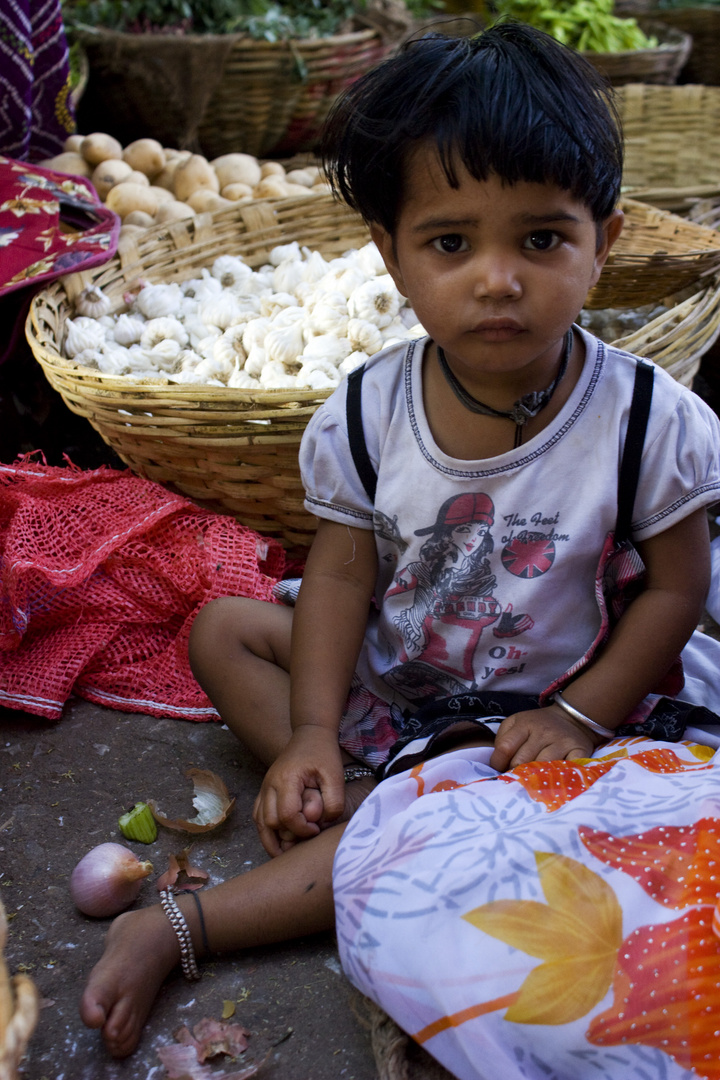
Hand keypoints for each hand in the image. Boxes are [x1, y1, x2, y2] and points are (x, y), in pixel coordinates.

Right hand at [253, 726, 343, 856]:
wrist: (310, 735)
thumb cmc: (323, 754)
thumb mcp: (335, 775)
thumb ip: (334, 801)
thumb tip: (323, 823)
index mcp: (286, 779)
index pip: (287, 815)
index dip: (302, 829)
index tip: (316, 829)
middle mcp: (269, 784)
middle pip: (269, 822)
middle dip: (287, 836)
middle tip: (305, 838)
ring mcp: (264, 788)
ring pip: (259, 823)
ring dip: (272, 840)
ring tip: (288, 852)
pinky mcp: (264, 791)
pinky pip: (258, 816)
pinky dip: (266, 831)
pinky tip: (280, 841)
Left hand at [489, 704, 602, 772]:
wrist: (571, 719)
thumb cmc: (536, 727)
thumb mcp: (515, 724)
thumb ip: (503, 741)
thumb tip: (497, 766)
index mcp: (525, 724)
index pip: (505, 748)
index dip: (498, 763)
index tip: (500, 770)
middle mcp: (544, 731)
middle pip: (522, 761)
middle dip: (516, 772)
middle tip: (517, 777)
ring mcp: (562, 741)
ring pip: (542, 768)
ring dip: (535, 778)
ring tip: (533, 782)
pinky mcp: (579, 751)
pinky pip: (567, 769)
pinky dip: (559, 777)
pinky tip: (554, 780)